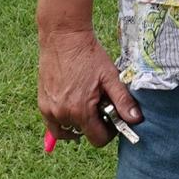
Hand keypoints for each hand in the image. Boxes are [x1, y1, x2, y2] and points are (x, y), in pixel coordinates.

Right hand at [38, 28, 141, 147]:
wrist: (64, 38)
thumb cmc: (88, 55)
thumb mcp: (110, 76)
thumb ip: (123, 100)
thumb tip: (136, 119)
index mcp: (81, 111)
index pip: (98, 140)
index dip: (109, 132)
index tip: (112, 117)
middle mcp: (62, 115)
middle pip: (84, 134)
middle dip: (94, 123)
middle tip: (99, 102)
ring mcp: (50, 111)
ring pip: (69, 130)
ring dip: (79, 122)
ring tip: (86, 101)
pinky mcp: (42, 104)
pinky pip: (54, 124)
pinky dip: (64, 121)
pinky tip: (72, 105)